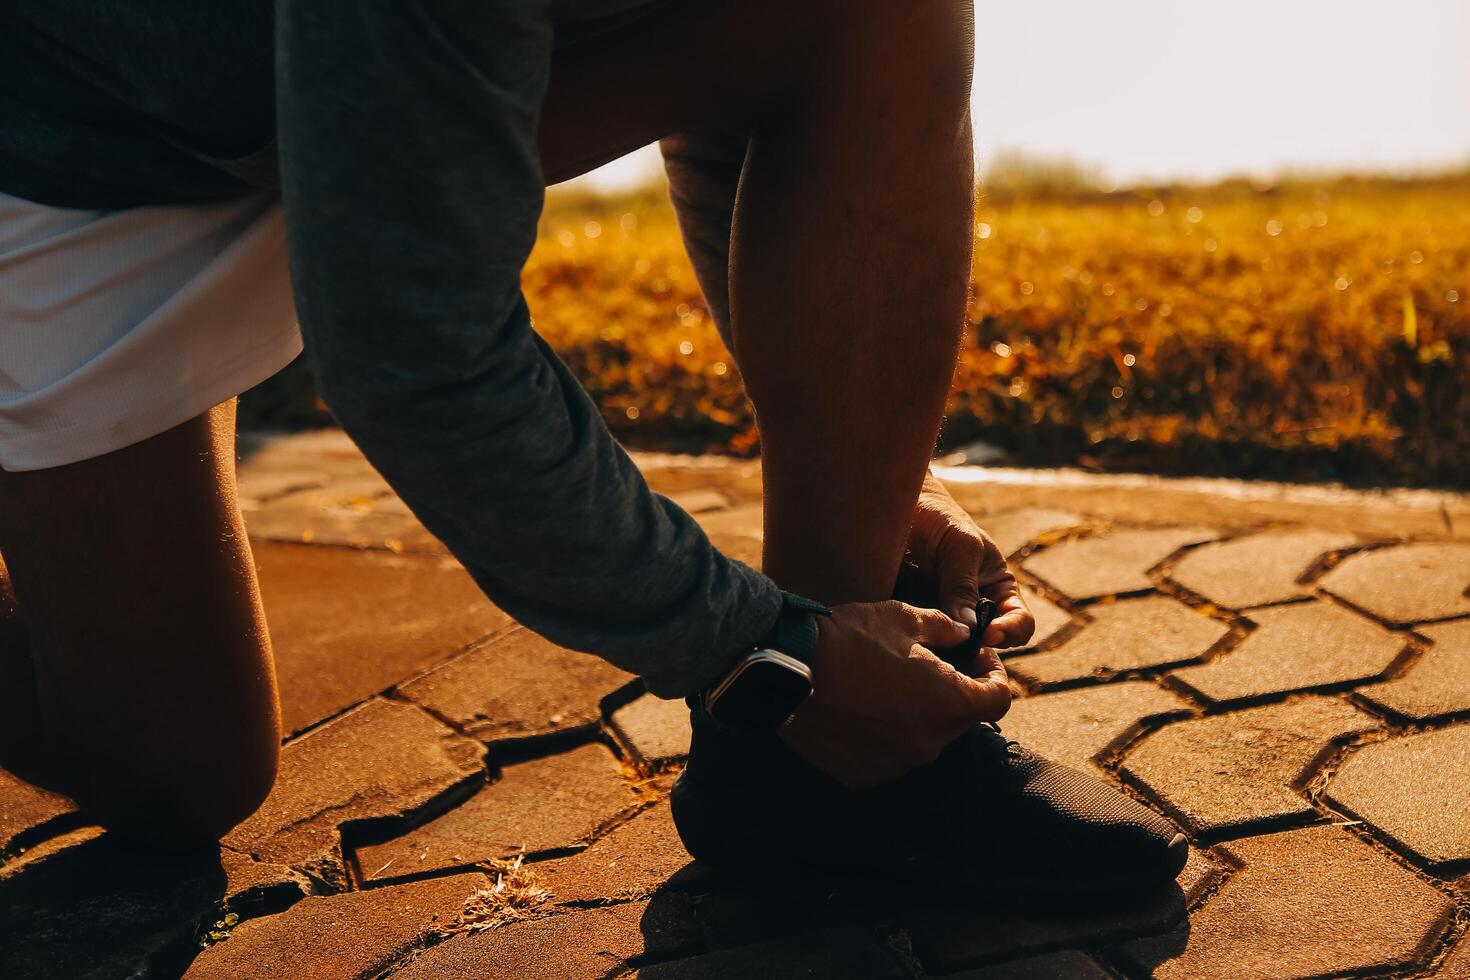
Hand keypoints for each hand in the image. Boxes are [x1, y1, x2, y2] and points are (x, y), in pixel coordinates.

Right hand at [778, 600, 1010, 787]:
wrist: (785, 669)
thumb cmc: (849, 638)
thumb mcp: (903, 617)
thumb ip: (944, 627)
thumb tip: (962, 634)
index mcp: (948, 703)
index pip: (998, 699)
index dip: (994, 674)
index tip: (977, 657)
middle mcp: (928, 743)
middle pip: (962, 721)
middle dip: (955, 692)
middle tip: (932, 664)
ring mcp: (896, 764)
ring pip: (925, 738)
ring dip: (919, 714)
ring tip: (889, 684)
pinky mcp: (864, 775)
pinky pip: (890, 755)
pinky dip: (886, 734)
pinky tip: (863, 707)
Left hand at [903, 471, 1034, 647]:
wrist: (897, 510)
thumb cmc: (938, 519)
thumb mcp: (959, 545)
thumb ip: (963, 585)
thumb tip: (970, 630)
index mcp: (998, 590)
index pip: (1020, 623)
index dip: (1011, 632)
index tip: (989, 634)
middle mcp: (976, 610)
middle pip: (986, 646)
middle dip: (973, 652)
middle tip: (953, 647)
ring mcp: (945, 620)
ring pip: (953, 652)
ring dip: (944, 654)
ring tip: (928, 647)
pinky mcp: (917, 625)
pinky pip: (923, 646)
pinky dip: (919, 649)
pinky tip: (907, 642)